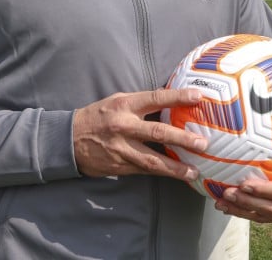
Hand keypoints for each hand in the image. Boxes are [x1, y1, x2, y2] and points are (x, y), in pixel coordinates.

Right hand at [73, 88, 207, 182]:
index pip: (156, 98)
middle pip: (158, 132)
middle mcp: (124, 126)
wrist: (68, 139)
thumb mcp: (117, 102)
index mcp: (125, 105)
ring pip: (152, 159)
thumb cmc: (98, 116)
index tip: (198, 96)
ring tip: (194, 171)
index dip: (177, 97)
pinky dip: (161, 173)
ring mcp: (121, 148)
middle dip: (182, 138)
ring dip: (175, 167)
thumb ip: (140, 103)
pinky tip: (176, 176)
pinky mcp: (120, 165)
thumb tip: (169, 100)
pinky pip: (144, 170)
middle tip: (202, 143)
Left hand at [214, 116, 271, 223]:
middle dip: (248, 202)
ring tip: (221, 202)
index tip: (245, 183)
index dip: (265, 190)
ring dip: (242, 210)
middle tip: (227, 191)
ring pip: (265, 216)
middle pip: (271, 208)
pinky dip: (245, 214)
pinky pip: (264, 218)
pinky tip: (228, 207)